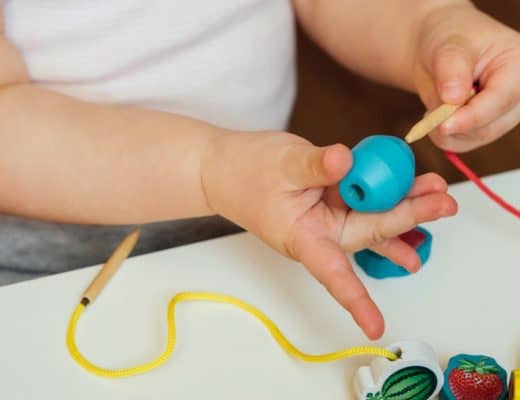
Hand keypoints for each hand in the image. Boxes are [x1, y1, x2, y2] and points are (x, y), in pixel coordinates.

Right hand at [201, 131, 456, 338]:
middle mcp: (320, 233)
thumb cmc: (244, 172)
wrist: (225, 168)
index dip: (354, 300)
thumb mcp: (280, 164)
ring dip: (404, 207)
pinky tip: (413, 196)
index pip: (332, 274)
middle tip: (443, 204)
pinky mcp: (330, 201)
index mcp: (302, 237)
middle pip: (369, 233)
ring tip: (438, 200)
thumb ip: (314, 166)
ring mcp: (327, 217)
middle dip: (406, 219)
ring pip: (371, 217)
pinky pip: (363, 201)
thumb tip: (346, 160)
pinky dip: (386, 195)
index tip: (375, 326)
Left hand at [414, 3, 519, 151]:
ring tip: (432, 107)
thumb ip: (452, 71)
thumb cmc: (449, 39)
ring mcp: (501, 115)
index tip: (444, 125)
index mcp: (519, 67)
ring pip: (474, 139)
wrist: (437, 50)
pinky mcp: (483, 128)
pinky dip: (442, 136)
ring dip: (445, 131)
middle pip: (489, 127)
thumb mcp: (449, 47)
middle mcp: (516, 95)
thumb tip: (454, 99)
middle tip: (429, 115)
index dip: (472, 116)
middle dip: (454, 125)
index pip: (500, 100)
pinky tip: (435, 116)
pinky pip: (462, 143)